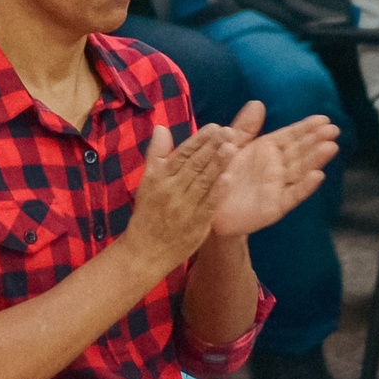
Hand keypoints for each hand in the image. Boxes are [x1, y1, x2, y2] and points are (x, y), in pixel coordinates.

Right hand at [118, 122, 228, 274]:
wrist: (145, 251)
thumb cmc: (148, 213)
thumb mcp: (146, 181)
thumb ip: (157, 154)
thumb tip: (162, 127)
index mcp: (159, 178)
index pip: (182, 154)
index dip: (199, 140)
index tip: (214, 127)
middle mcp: (172, 191)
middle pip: (195, 165)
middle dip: (213, 147)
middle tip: (229, 131)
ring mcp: (185, 208)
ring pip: (204, 181)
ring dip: (219, 163)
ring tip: (232, 147)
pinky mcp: (196, 225)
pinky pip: (209, 204)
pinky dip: (219, 190)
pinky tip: (229, 176)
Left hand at [206, 102, 338, 238]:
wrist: (209, 208)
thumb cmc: (220, 174)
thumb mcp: (230, 145)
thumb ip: (245, 127)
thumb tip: (258, 103)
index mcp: (267, 150)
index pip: (291, 136)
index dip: (307, 128)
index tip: (324, 119)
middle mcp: (276, 167)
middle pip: (300, 152)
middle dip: (316, 140)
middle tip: (333, 130)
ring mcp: (277, 187)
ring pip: (300, 171)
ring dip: (316, 159)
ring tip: (330, 147)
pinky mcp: (274, 207)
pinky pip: (291, 195)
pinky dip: (305, 187)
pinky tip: (317, 175)